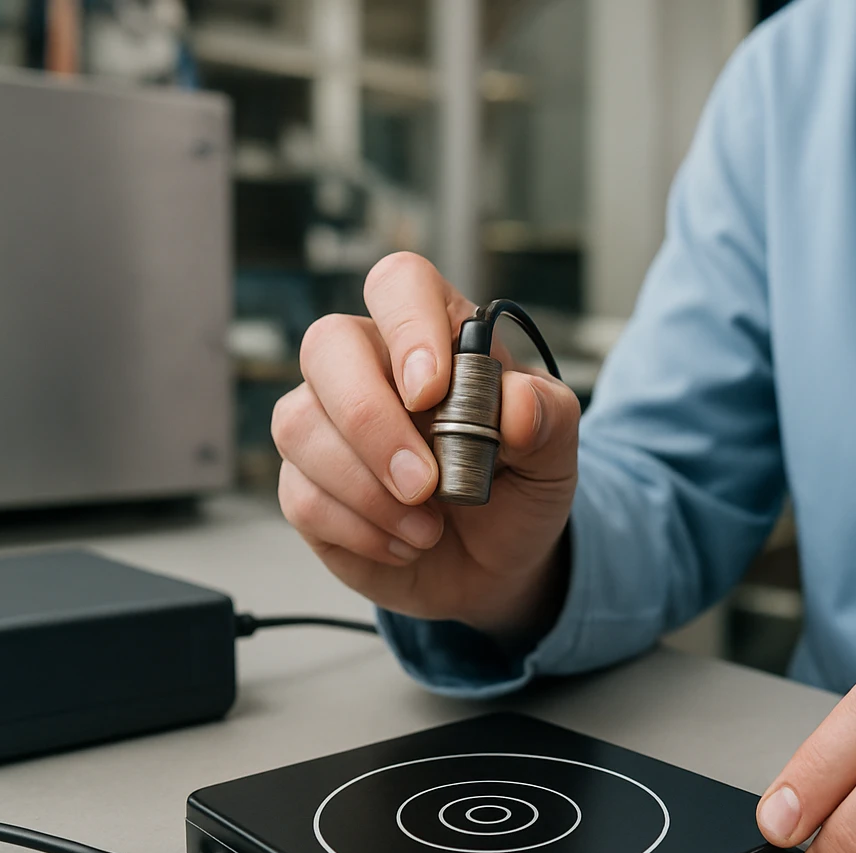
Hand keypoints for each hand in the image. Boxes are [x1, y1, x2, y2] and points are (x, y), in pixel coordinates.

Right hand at [271, 253, 581, 641]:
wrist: (498, 564)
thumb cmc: (518, 489)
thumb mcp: (556, 454)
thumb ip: (548, 418)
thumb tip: (518, 404)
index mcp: (436, 336)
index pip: (401, 285)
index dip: (408, 327)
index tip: (432, 391)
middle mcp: (371, 366)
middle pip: (327, 345)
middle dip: (371, 420)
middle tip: (424, 482)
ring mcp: (328, 424)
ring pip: (300, 426)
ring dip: (369, 491)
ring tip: (430, 526)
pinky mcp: (307, 484)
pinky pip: (301, 494)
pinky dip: (362, 530)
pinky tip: (407, 543)